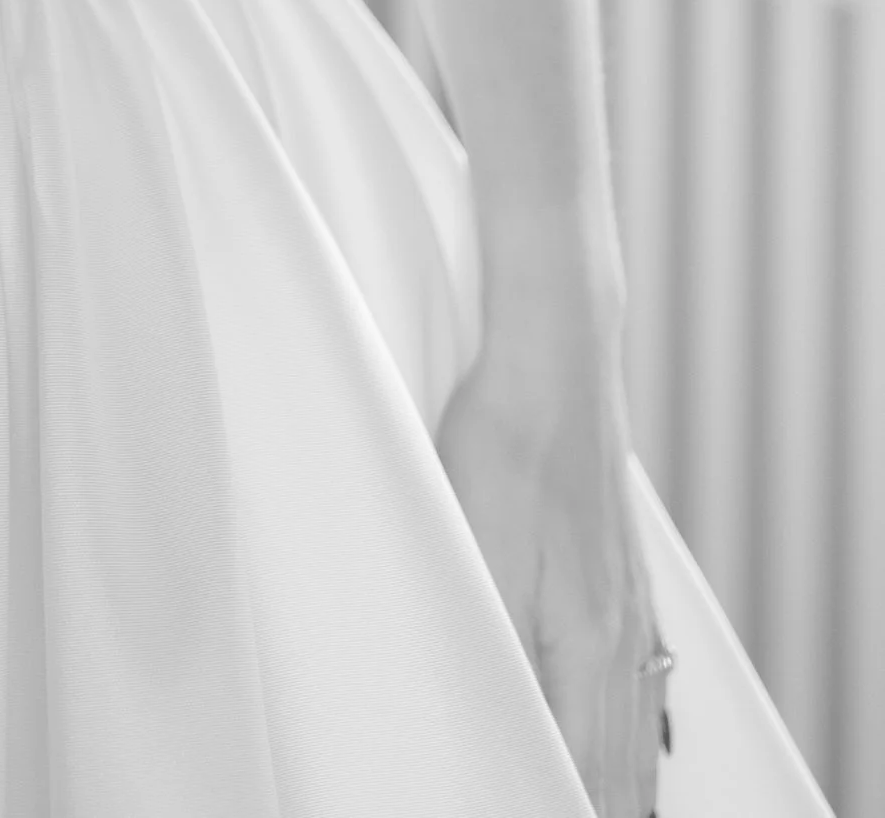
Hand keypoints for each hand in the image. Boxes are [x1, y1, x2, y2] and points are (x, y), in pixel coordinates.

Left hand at [435, 326, 669, 815]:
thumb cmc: (509, 444)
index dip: (570, 801)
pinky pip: (645, 676)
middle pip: (620, 757)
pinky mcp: (623, 571)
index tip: (547, 812)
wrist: (556, 359)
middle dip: (609, 803)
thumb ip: (499, 643)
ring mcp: (629, 601)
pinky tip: (648, 735)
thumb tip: (510, 718)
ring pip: (639, 721)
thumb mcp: (482, 548)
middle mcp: (621, 632)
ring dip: (629, 778)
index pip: (584, 763)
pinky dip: (646, 727)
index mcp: (585, 640)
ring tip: (623, 811)